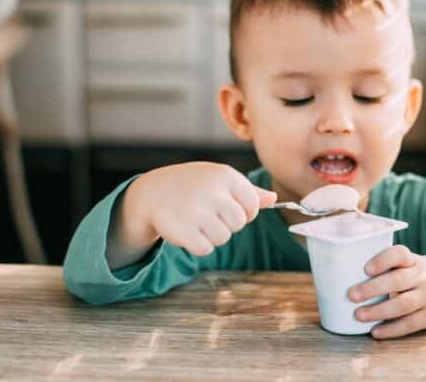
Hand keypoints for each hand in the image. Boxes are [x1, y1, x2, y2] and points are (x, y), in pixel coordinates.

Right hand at [109, 162, 276, 268]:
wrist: (152, 192)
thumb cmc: (192, 185)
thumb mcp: (219, 179)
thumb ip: (248, 190)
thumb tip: (273, 199)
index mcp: (226, 175)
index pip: (253, 205)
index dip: (244, 212)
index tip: (228, 208)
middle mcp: (213, 191)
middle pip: (239, 223)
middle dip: (226, 224)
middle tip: (207, 214)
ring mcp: (197, 211)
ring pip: (223, 238)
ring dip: (212, 235)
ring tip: (196, 221)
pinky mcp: (183, 231)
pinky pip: (206, 249)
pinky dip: (198, 245)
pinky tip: (187, 230)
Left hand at [348, 245, 425, 338]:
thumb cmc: (414, 276)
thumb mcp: (406, 266)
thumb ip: (384, 269)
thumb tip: (341, 278)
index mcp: (413, 260)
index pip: (399, 254)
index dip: (383, 260)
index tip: (365, 269)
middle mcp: (422, 276)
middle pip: (399, 280)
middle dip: (373, 288)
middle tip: (351, 295)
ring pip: (404, 304)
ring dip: (380, 311)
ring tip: (359, 315)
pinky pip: (410, 323)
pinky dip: (392, 329)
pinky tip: (375, 332)